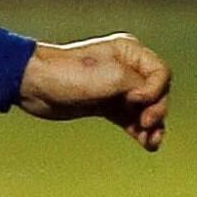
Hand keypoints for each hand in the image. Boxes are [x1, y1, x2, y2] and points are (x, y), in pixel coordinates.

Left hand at [16, 34, 169, 151]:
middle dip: (156, 110)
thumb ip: (140, 86)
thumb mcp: (113, 77)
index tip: (135, 100)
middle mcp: (127, 68)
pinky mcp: (106, 105)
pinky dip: (139, 131)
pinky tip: (146, 144)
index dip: (155, 90)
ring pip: (145, 109)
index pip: (161, 73)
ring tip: (151, 142)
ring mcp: (117, 88)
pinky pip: (131, 119)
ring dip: (152, 126)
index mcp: (130, 52)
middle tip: (146, 124)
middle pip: (157, 92)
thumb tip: (150, 102)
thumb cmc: (71, 75)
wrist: (35, 85)